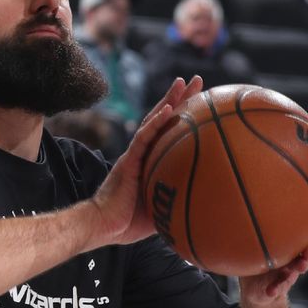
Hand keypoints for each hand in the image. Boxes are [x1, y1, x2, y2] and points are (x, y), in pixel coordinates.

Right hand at [87, 76, 203, 247]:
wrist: (102, 226)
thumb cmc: (126, 223)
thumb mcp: (160, 211)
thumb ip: (177, 202)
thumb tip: (204, 208)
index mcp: (148, 162)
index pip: (167, 133)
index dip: (183, 116)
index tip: (202, 102)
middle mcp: (141, 153)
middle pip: (162, 119)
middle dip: (179, 98)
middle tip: (198, 81)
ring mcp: (134, 155)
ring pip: (153, 121)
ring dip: (169, 100)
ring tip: (184, 83)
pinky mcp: (128, 161)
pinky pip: (143, 138)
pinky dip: (156, 122)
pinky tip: (168, 108)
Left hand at [240, 215, 307, 304]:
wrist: (254, 287)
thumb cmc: (255, 257)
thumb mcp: (253, 240)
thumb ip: (253, 227)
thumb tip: (241, 203)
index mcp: (291, 240)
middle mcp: (294, 254)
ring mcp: (289, 269)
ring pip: (300, 266)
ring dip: (300, 266)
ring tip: (300, 267)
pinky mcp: (279, 285)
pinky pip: (280, 286)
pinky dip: (276, 288)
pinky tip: (271, 290)